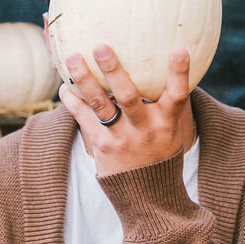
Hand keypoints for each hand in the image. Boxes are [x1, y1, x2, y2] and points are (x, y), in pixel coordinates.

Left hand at [58, 45, 190, 175]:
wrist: (149, 197)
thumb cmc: (159, 152)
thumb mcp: (171, 131)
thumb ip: (164, 103)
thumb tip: (161, 65)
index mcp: (167, 122)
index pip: (178, 95)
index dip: (180, 73)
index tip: (179, 49)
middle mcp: (145, 129)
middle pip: (128, 96)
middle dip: (113, 70)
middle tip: (101, 46)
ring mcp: (122, 138)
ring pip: (100, 105)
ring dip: (85, 79)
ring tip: (73, 57)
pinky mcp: (102, 146)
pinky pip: (84, 119)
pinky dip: (73, 101)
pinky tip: (65, 86)